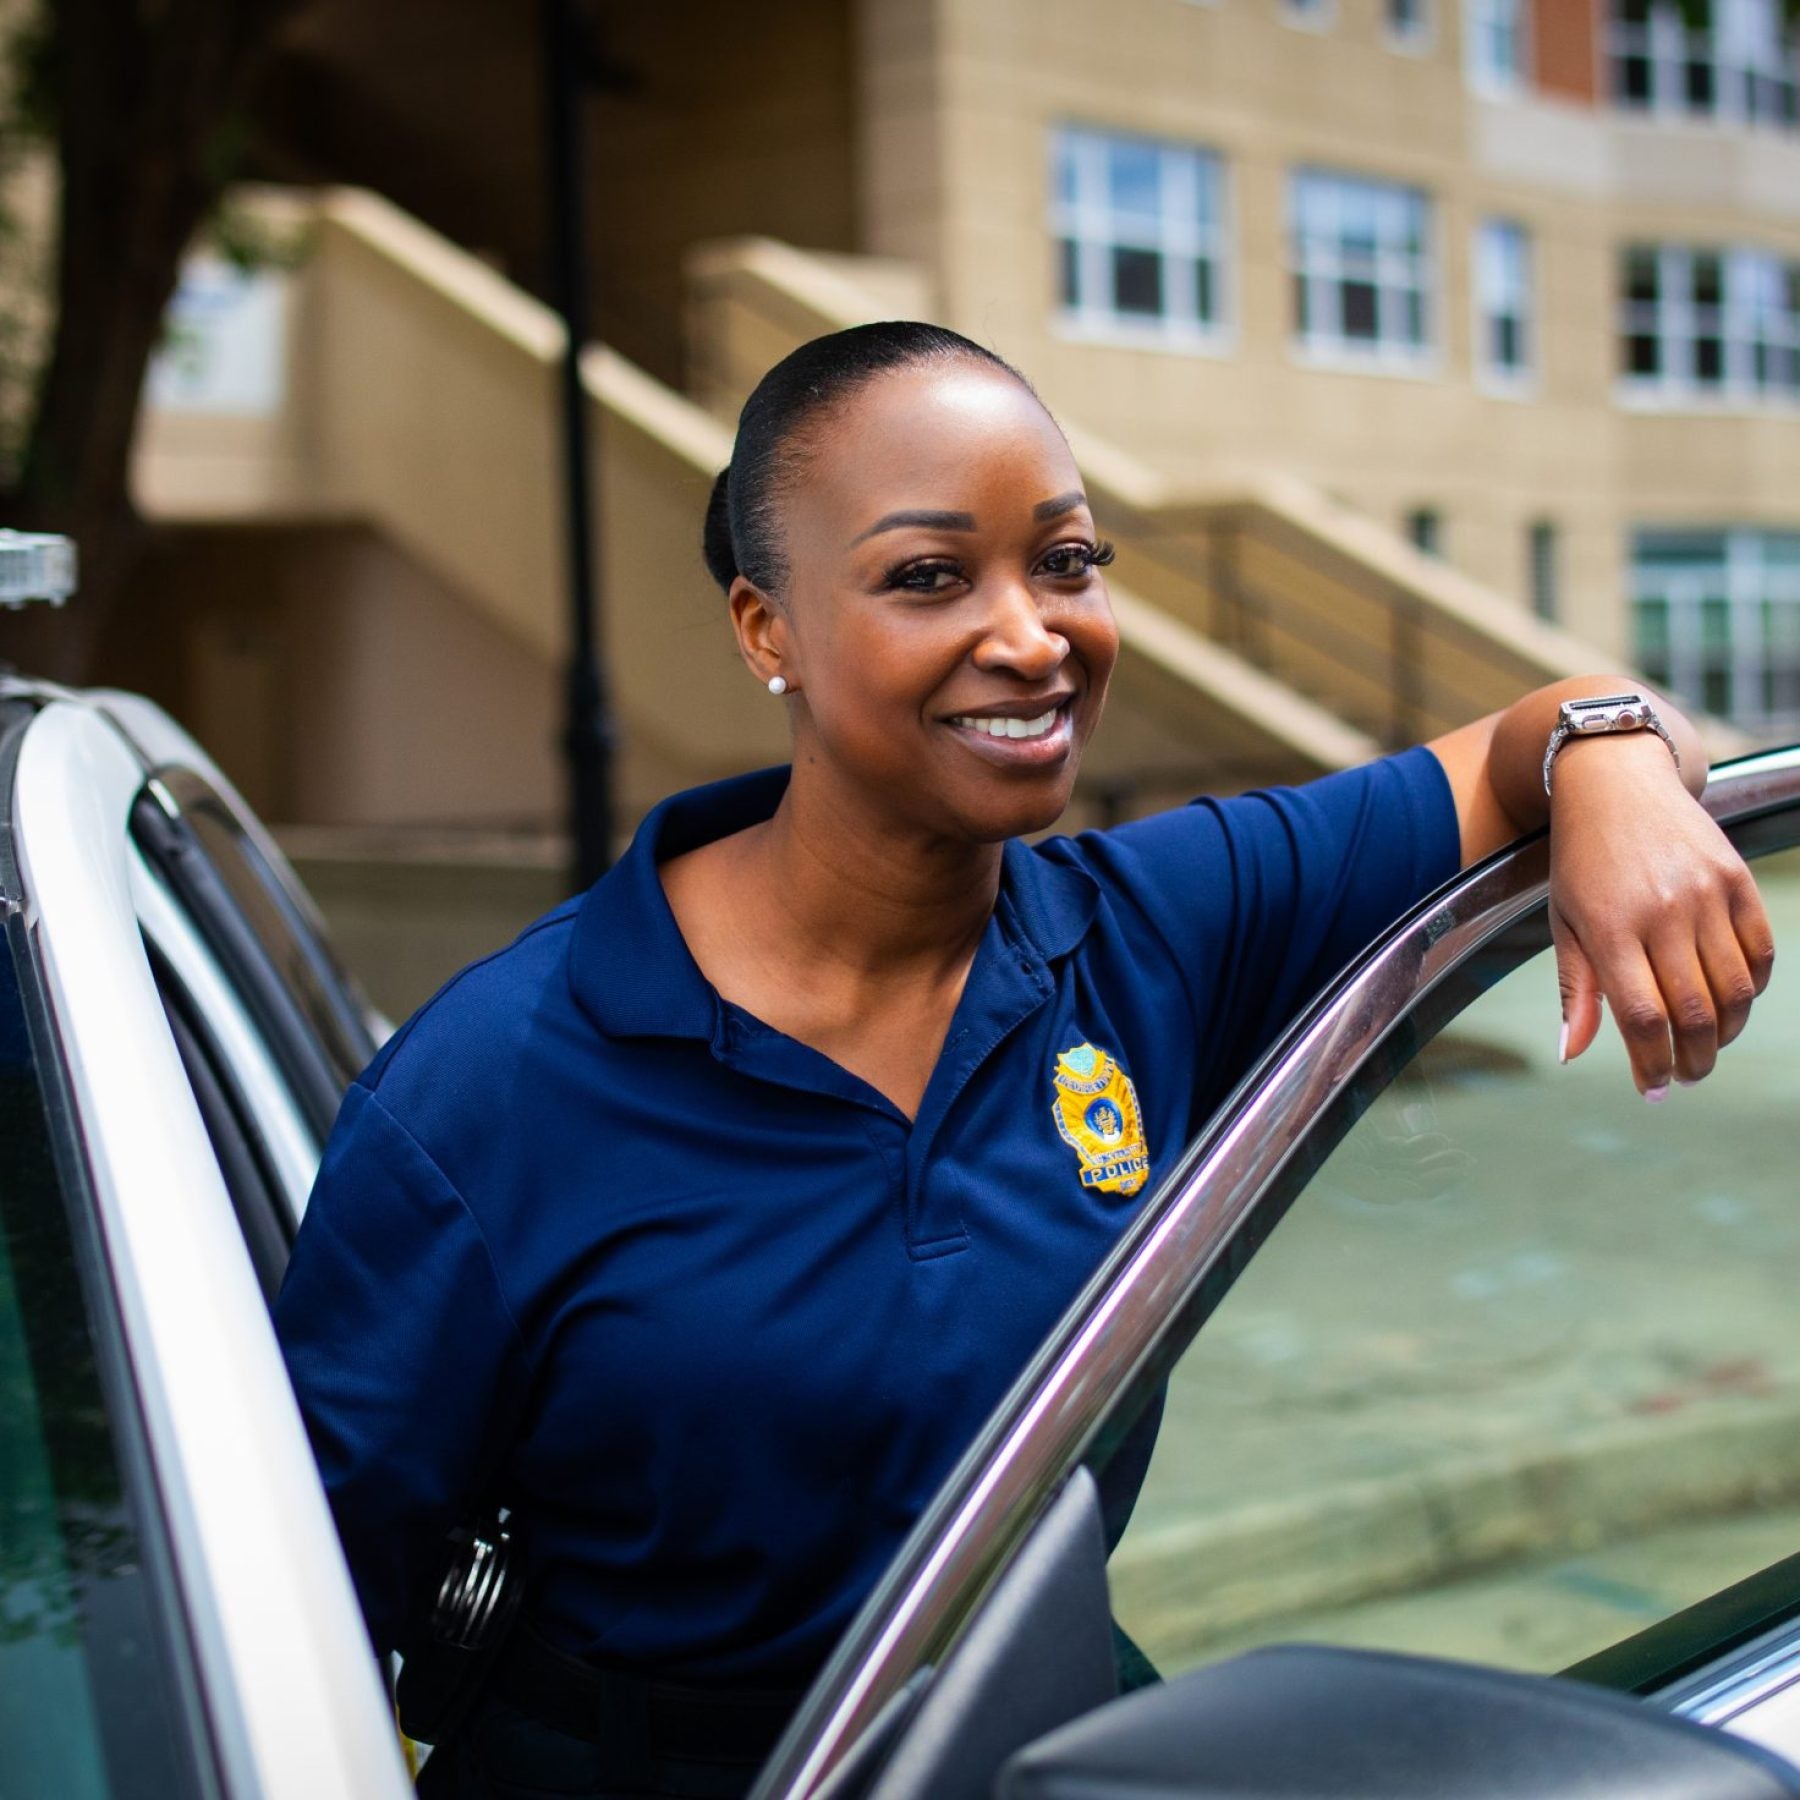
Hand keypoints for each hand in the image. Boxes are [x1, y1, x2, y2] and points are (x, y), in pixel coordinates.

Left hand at [1549, 734, 1773, 1095]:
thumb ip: (1575, 988)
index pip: (1643, 1018)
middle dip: (1695, 1059)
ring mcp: (1705, 893)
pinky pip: (1760, 951)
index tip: (1653, 1088)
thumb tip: (1572, 1054)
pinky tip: (1731, 1000)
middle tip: (1687, 1076)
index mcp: (1610, 928)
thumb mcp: (1564, 921)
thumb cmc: (1582, 861)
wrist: (1616, 783)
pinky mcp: (1736, 878)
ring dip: (1727, 1031)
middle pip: (1695, 1013)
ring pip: (1735, 989)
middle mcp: (1662, 912)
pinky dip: (1752, 988)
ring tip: (1708, 1045)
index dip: (1653, 1064)